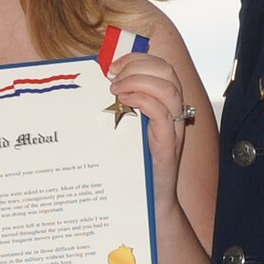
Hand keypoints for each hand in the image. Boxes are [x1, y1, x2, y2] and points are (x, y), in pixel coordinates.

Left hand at [108, 52, 193, 204]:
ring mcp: (173, 130)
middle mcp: (172, 114)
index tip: (111, 65)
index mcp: (162, 105)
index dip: (136, 58)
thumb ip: (115, 110)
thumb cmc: (131, 168)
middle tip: (111, 76)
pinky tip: (123, 102)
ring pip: (169, 89)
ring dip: (139, 81)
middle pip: (167, 71)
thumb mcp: (122, 132)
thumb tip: (90, 89)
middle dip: (137, 65)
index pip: (159, 67)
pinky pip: (165, 115)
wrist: (148, 204)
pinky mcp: (168, 147)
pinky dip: (145, 101)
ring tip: (115, 89)